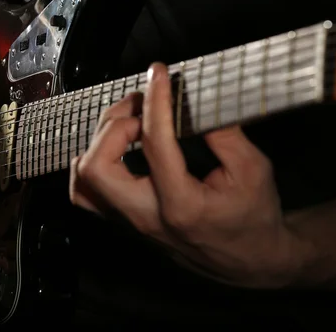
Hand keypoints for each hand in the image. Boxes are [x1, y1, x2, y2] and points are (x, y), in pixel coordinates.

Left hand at [70, 63, 302, 287]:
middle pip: (97, 167)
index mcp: (181, 205)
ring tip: (127, 123)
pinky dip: (90, 162)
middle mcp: (146, 217)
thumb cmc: (252, 218)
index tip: (159, 75)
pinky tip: (114, 147)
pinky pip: (86, 193)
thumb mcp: (253, 171)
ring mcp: (129, 223)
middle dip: (114, 124)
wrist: (247, 260)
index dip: (156, 101)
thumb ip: (224, 134)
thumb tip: (191, 100)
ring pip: (83, 181)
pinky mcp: (123, 222)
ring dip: (98, 142)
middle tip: (141, 106)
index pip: (154, 144)